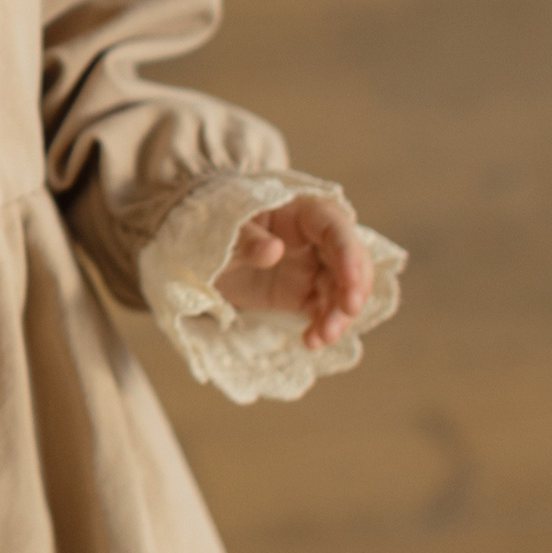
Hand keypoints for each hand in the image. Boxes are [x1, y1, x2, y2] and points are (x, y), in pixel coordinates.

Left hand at [211, 192, 373, 349]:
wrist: (198, 254)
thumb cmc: (212, 230)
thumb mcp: (223, 232)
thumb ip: (246, 240)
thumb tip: (274, 249)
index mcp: (299, 211)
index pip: (334, 226)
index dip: (348, 251)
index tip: (351, 280)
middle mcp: (314, 238)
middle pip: (350, 260)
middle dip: (353, 286)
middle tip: (348, 311)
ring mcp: (312, 266)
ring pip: (341, 289)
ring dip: (338, 314)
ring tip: (322, 337)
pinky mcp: (304, 292)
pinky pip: (324, 309)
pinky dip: (323, 326)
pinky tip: (311, 341)